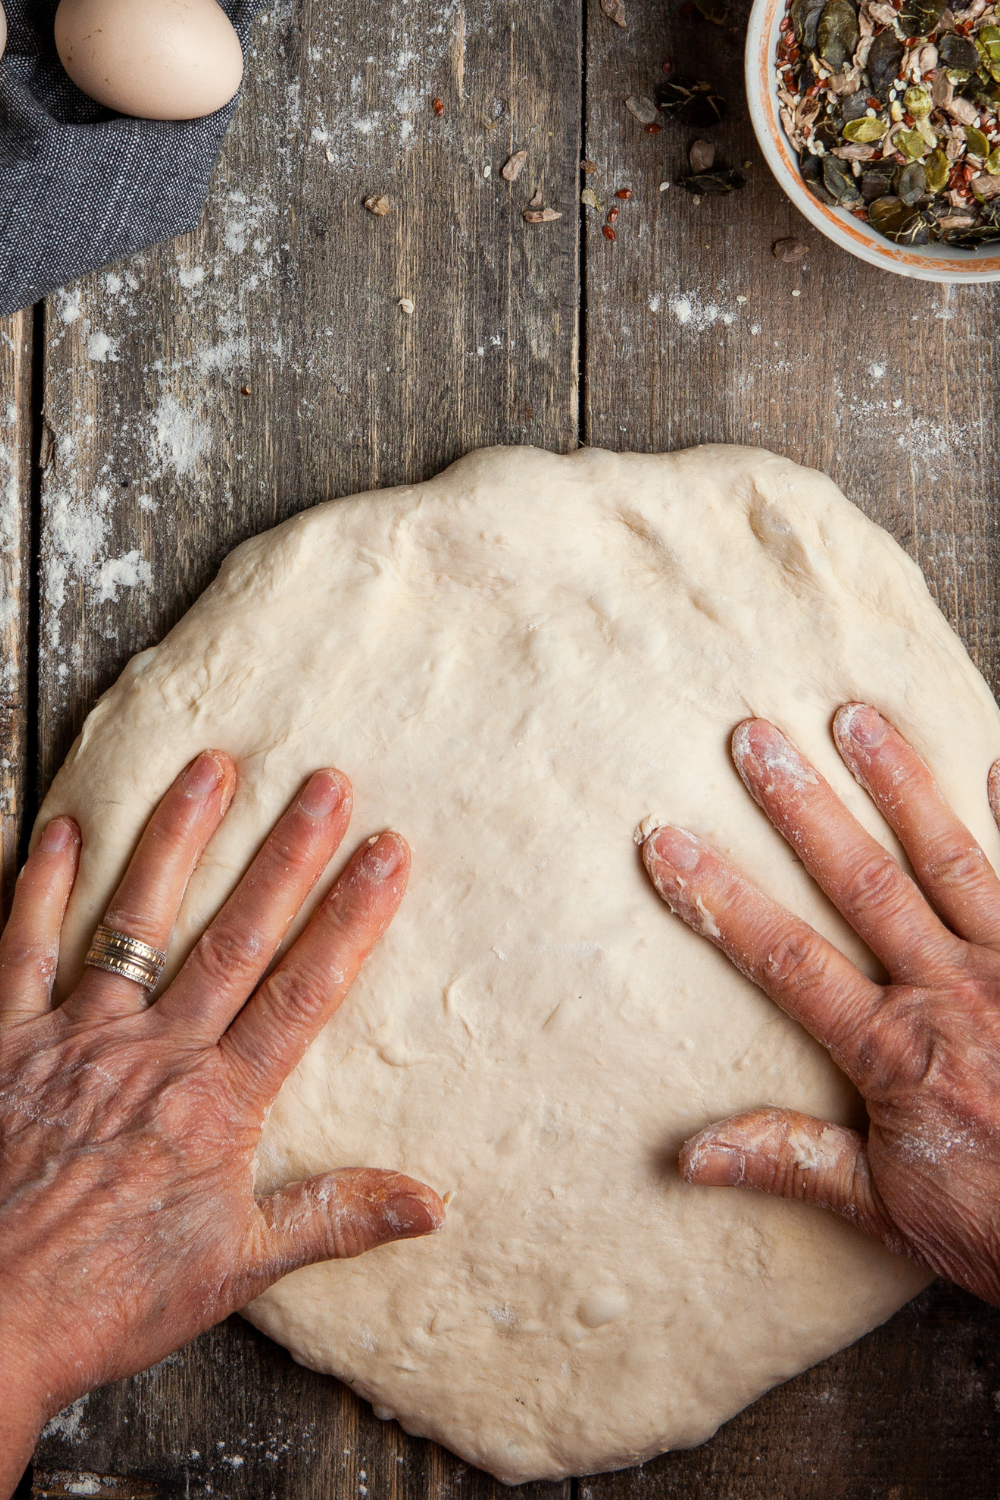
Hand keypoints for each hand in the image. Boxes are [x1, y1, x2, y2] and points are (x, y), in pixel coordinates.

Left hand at [0, 754, 442, 1490]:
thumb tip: (434, 1202)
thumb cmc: (111, 1297)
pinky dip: (39, 888)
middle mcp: (154, 1052)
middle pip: (234, 936)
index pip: (303, 990)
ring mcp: (77, 1039)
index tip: (387, 852)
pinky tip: (63, 828)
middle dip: (286, 855)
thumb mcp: (238, 1269)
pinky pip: (20, 950)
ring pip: (135, 921)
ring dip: (176, 840)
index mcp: (218, 1102)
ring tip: (211, 765)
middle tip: (325, 781)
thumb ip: (335, 1217)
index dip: (350, 917)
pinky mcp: (6, 1042)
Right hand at [641, 704, 999, 1307]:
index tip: (664, 841)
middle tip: (753, 736)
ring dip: (899, 786)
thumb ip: (793, 1161)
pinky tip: (994, 763)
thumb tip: (686, 1153)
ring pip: (950, 859)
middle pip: (862, 883)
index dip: (719, 898)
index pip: (785, 958)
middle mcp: (952, 990)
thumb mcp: (890, 1210)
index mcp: (895, 1049)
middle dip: (801, 808)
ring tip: (855, 717)